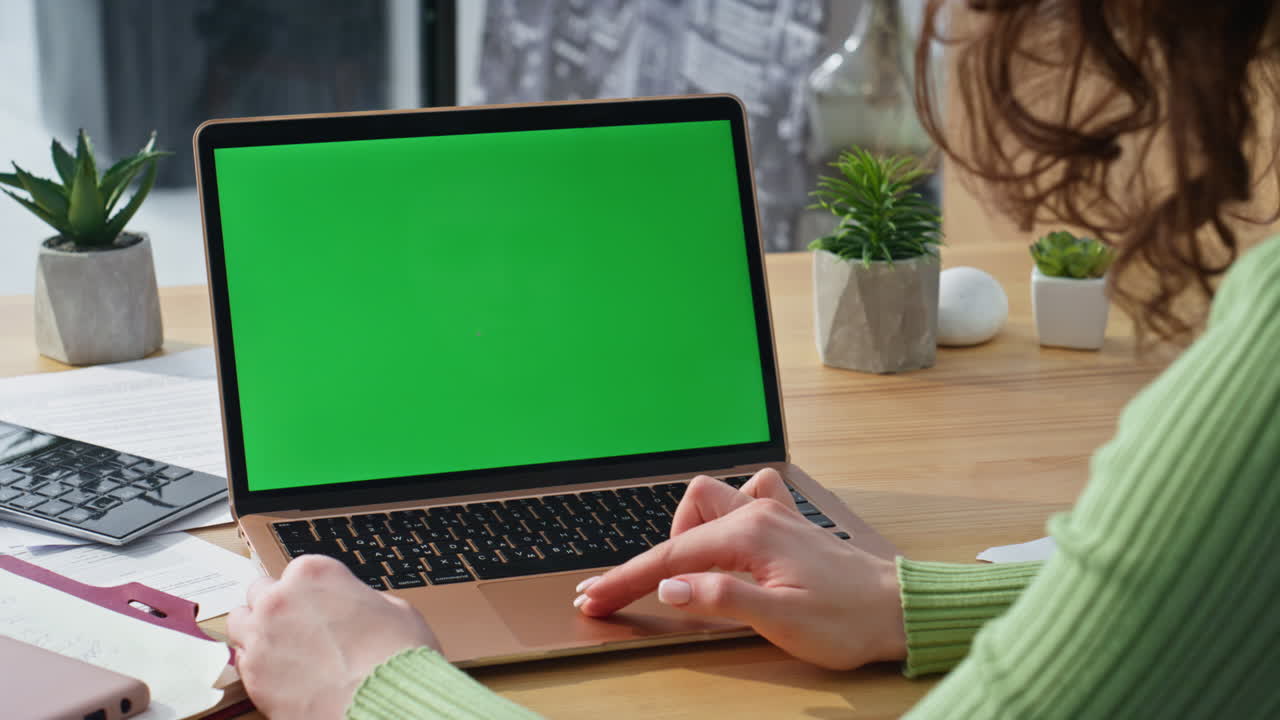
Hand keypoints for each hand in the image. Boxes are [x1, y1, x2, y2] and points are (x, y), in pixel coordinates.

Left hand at [226, 555, 438, 719]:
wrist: (382, 702)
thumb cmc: (395, 657)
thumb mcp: (393, 608)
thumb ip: (360, 599)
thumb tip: (355, 607)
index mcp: (314, 574)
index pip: (296, 571)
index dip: (309, 592)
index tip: (316, 605)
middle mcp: (280, 599)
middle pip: (260, 591)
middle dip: (276, 606)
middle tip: (296, 626)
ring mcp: (261, 635)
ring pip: (239, 621)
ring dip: (255, 630)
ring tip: (279, 648)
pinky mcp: (253, 674)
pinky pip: (240, 661)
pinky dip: (256, 665)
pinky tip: (279, 673)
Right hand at [575, 469, 906, 669]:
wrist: (899, 610)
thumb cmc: (847, 620)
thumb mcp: (780, 619)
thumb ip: (720, 598)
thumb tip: (670, 585)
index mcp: (751, 535)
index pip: (672, 557)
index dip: (627, 580)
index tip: (593, 598)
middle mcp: (759, 513)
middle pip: (685, 514)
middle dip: (660, 550)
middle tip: (652, 592)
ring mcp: (775, 514)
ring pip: (712, 497)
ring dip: (693, 529)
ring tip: (697, 573)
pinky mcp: (788, 524)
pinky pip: (748, 496)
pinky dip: (729, 514)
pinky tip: (734, 541)